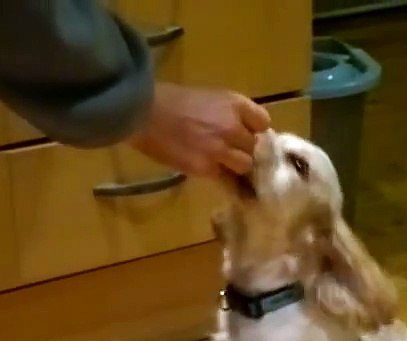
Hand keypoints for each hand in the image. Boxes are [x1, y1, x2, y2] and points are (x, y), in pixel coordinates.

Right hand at [128, 82, 270, 177]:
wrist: (143, 114)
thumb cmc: (169, 100)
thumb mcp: (207, 98)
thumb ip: (227, 113)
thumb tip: (240, 129)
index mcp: (234, 104)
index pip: (263, 122)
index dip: (254, 129)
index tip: (245, 132)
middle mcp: (233, 127)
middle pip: (254, 146)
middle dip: (243, 148)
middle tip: (227, 148)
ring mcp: (221, 150)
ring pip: (244, 164)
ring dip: (235, 165)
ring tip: (219, 162)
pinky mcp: (206, 169)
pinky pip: (223, 177)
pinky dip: (216, 174)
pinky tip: (203, 166)